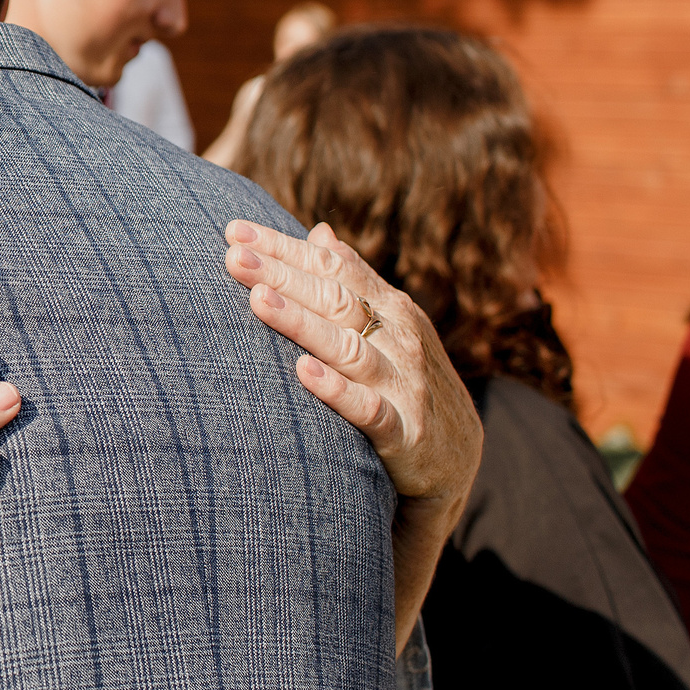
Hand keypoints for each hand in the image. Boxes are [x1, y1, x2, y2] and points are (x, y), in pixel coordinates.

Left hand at [221, 220, 482, 510]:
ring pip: (347, 346)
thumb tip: (320, 231)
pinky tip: (302, 372)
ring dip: (301, 322)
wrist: (457, 459)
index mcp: (391, 308)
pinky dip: (336, 389)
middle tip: (232, 256)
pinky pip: (368, 408)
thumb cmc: (408, 382)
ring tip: (258, 299)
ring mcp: (403, 383)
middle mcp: (399, 338)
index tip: (234, 230)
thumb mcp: (391, 324)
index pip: (333, 267)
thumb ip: (355, 279)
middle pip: (334, 298)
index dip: (285, 247)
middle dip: (282, 275)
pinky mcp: (405, 431)